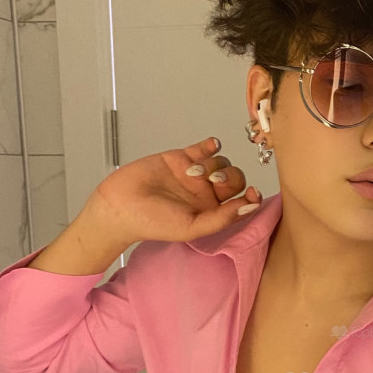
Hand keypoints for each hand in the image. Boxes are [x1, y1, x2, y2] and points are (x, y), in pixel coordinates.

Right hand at [85, 135, 261, 246]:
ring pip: (220, 162)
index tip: (251, 193)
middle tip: (211, 182)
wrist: (120, 205)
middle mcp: (206, 193)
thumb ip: (222, 218)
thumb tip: (250, 207)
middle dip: (229, 178)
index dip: (250, 196)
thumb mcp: (192, 227)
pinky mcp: (180, 158)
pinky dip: (211, 145)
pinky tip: (211, 146)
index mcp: (212, 212)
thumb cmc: (153, 223)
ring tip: (190, 173)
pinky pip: (204, 148)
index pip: (241, 201)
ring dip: (212, 165)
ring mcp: (194, 174)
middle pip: (234, 179)